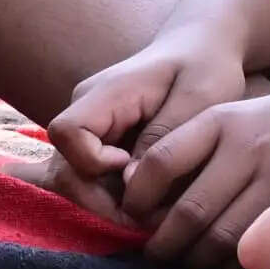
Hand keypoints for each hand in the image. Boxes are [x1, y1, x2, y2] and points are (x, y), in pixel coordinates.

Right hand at [46, 23, 249, 225]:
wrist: (201, 49)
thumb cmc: (204, 68)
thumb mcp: (198, 97)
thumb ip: (164, 135)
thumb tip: (129, 180)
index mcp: (105, 92)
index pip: (67, 132)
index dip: (93, 162)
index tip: (132, 168)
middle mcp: (86, 110)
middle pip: (65, 167)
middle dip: (102, 202)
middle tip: (150, 219)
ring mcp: (91, 128)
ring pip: (77, 181)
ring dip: (111, 207)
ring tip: (154, 217)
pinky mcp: (102, 144)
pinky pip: (94, 181)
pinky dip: (117, 201)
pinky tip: (150, 207)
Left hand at [111, 78, 269, 268]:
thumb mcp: (230, 119)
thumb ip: (189, 150)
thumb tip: (135, 195)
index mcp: (217, 121)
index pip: (159, 162)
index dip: (137, 199)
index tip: (129, 219)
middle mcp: (244, 146)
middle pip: (190, 209)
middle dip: (165, 243)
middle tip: (154, 258)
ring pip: (224, 235)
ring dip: (198, 261)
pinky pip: (261, 245)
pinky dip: (237, 264)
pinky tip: (226, 268)